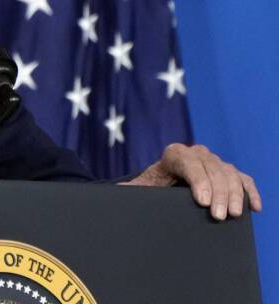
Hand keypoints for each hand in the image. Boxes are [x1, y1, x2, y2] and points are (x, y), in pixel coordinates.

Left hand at [121, 143, 261, 219]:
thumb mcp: (139, 188)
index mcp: (173, 154)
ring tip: (234, 216)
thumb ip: (128, 189)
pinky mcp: (227, 172)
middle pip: (212, 169)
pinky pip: (242, 179)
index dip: (197, 180)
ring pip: (228, 173)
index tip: (201, 201)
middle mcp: (196, 153)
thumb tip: (116, 191)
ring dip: (234, 194)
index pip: (188, 162)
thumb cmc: (150, 188)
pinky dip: (249, 191)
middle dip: (217, 193)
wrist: (163, 184)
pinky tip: (254, 207)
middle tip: (219, 216)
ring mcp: (213, 162)